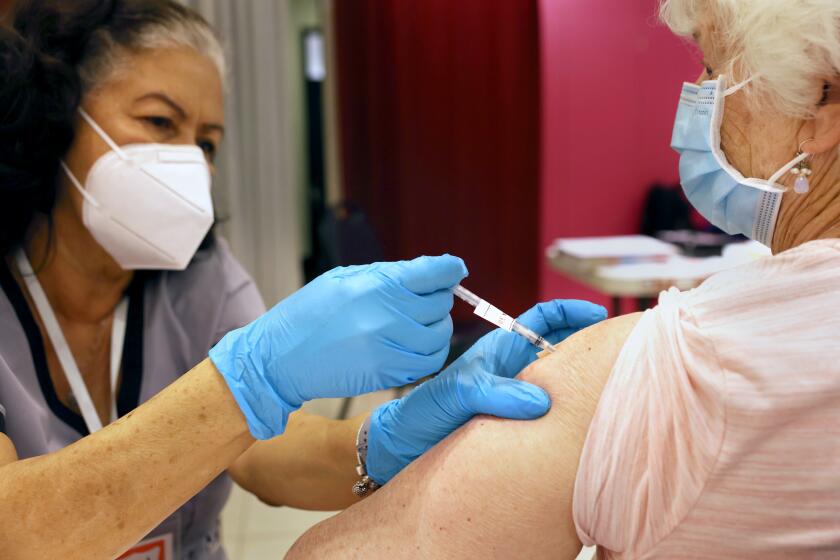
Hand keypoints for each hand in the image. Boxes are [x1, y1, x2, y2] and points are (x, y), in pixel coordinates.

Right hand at [210, 255, 467, 438]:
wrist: (278, 358)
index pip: (434, 273)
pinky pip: (428, 364)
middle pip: (440, 304)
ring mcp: (389, 348)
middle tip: (429, 298)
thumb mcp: (343, 278)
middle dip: (439, 298)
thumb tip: (428, 272)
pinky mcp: (387, 375)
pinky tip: (417, 346)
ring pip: (440, 337)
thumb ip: (388, 275)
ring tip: (424, 324)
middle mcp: (387, 316)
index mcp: (376, 285)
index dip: (450, 269)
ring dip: (438, 328)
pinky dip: (430, 353)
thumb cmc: (309, 313)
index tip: (455, 269)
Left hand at [365, 299, 606, 483]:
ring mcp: (515, 395)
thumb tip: (540, 401)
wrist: (402, 447)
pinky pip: (552, 409)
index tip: (597, 313)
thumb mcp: (456, 395)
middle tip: (619, 350)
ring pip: (559, 379)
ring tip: (611, 382)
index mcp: (498, 351)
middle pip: (560, 347)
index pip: (541, 319)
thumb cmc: (423, 414)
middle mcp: (511, 370)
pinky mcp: (516, 422)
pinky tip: (585, 419)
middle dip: (589, 343)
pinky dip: (571, 408)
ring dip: (582, 378)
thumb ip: (494, 392)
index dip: (570, 312)